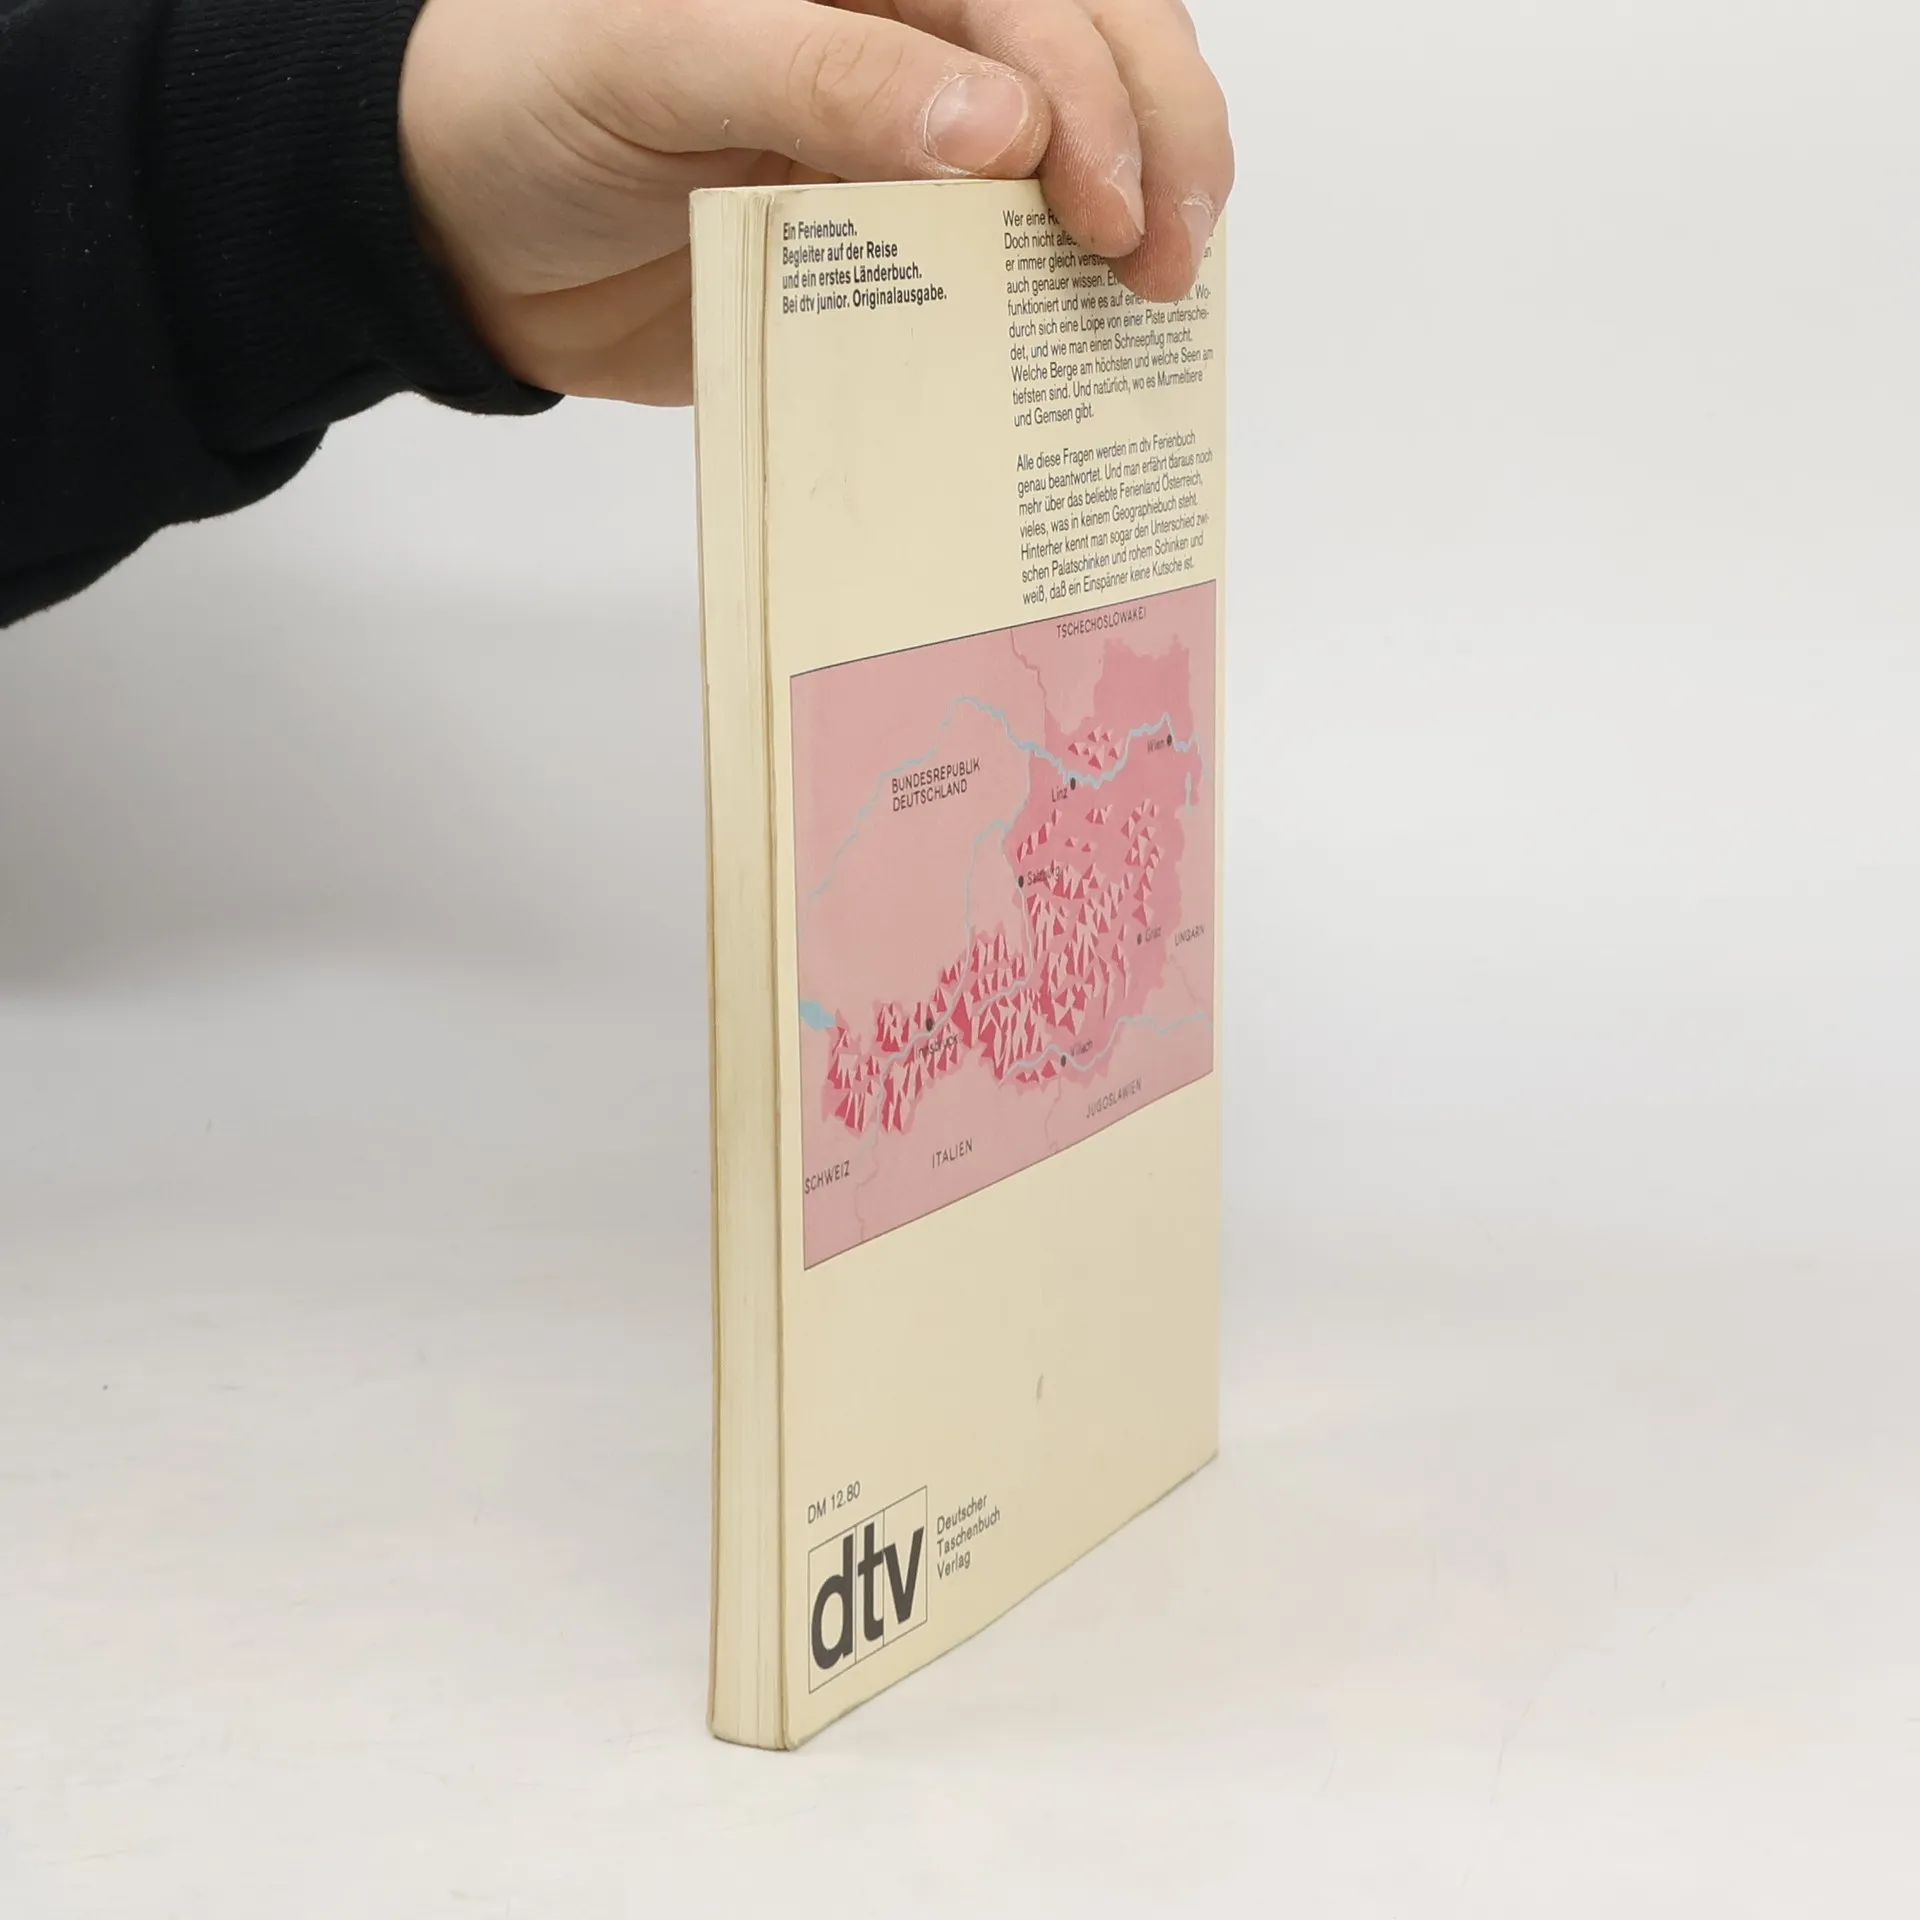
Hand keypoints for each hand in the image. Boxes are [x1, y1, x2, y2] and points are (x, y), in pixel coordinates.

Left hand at [398, 0, 1231, 403]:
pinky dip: (1057, 306)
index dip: (1092, 92)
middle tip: (1173, 263)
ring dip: (1141, 217)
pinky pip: (999, 269)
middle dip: (1160, 144)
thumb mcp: (651, 53)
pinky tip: (1098, 341)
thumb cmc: (525, 102)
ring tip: (1165, 302)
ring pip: (1073, 159)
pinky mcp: (888, 253)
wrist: (456, 237)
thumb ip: (818, 72)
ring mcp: (907, 147)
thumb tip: (999, 133)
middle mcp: (907, 37)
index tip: (1107, 208)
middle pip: (1093, 55)